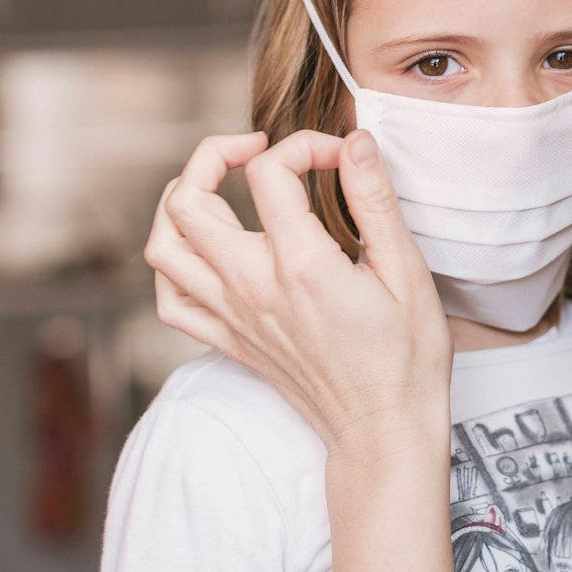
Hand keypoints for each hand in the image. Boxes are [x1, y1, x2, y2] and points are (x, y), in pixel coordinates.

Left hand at [143, 128, 452, 450]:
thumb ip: (375, 200)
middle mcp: (253, 288)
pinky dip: (174, 263)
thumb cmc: (404, 356)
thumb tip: (354, 142)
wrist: (383, 429)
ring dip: (179, 202)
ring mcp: (233, 316)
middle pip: (188, 201)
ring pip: (164, 247)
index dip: (304, 146)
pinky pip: (171, 299)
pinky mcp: (228, 341)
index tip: (338, 156)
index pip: (270, 173)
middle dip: (215, 155)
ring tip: (217, 186)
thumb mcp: (407, 270)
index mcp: (301, 266)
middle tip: (257, 149)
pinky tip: (206, 248)